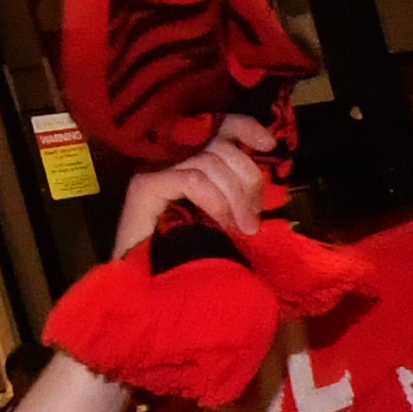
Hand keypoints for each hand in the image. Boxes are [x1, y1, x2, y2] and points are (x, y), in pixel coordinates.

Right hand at [105, 115, 280, 256]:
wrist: (148, 283)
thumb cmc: (187, 256)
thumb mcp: (223, 222)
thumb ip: (236, 199)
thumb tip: (260, 192)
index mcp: (192, 161)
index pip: (220, 128)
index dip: (246, 129)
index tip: (268, 144)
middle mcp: (171, 158)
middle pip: (221, 146)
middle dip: (247, 180)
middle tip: (252, 220)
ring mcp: (155, 170)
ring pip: (209, 162)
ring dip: (234, 196)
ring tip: (240, 228)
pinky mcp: (144, 187)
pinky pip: (191, 179)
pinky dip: (213, 199)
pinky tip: (220, 220)